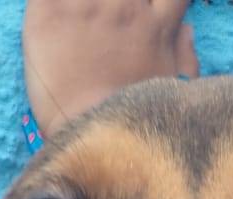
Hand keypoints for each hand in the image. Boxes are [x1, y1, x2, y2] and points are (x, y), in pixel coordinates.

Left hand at [23, 0, 198, 138]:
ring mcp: (86, 7)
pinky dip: (51, 1)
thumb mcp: (176, 96)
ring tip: (84, 22)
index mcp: (157, 25)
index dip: (157, 0)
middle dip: (119, 3)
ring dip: (88, 2)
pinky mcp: (48, 13)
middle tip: (108, 22)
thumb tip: (185, 28)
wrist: (89, 149)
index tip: (147, 10)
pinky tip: (59, 17)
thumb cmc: (135, 132)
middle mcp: (125, 7)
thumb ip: (184, 56)